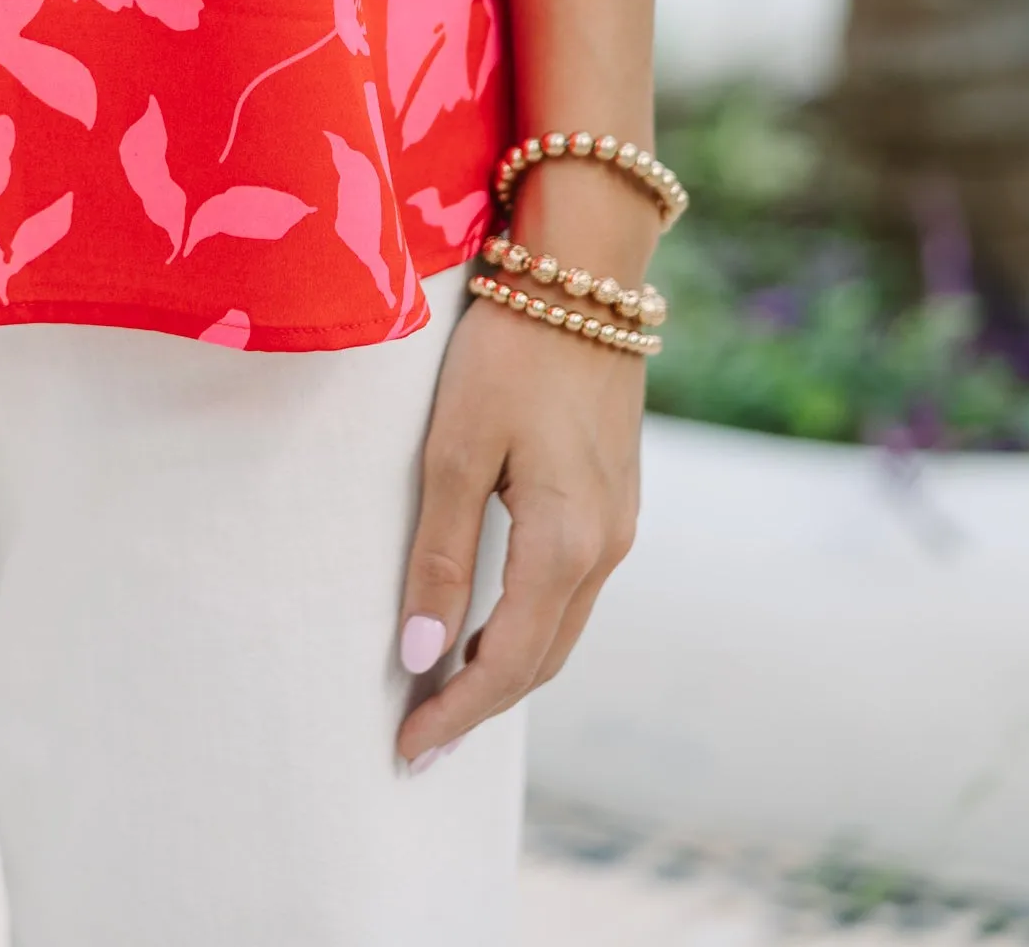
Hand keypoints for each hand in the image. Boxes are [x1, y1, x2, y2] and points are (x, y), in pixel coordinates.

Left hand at [395, 294, 641, 764]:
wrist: (584, 276)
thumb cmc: (510, 351)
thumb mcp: (456, 448)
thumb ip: (441, 555)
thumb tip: (420, 657)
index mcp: (567, 542)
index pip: (509, 663)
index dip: (457, 713)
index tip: (408, 751)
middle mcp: (606, 547)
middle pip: (544, 660)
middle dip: (482, 706)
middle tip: (420, 742)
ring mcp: (620, 525)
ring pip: (564, 629)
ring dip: (509, 669)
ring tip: (447, 696)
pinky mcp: (617, 500)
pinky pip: (575, 591)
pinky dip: (533, 626)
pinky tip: (493, 625)